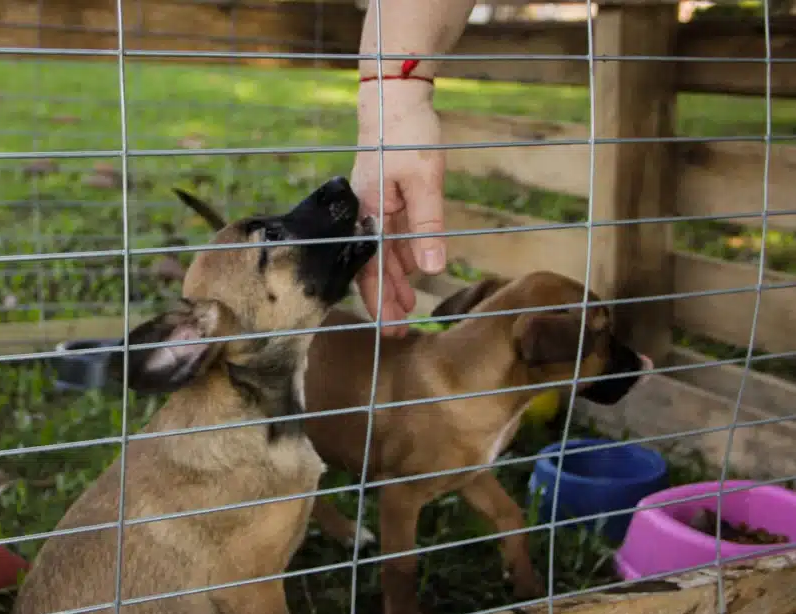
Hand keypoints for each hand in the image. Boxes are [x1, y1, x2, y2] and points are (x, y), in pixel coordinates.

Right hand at [352, 79, 446, 337]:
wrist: (395, 97)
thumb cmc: (407, 134)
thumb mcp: (425, 180)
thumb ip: (427, 225)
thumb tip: (431, 268)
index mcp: (368, 213)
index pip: (371, 267)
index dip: (381, 300)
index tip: (392, 328)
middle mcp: (365, 214)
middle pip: (372, 266)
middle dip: (386, 300)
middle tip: (399, 333)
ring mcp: (374, 206)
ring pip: (382, 253)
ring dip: (395, 281)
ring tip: (410, 308)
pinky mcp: (385, 197)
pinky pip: (391, 235)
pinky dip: (402, 255)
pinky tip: (414, 269)